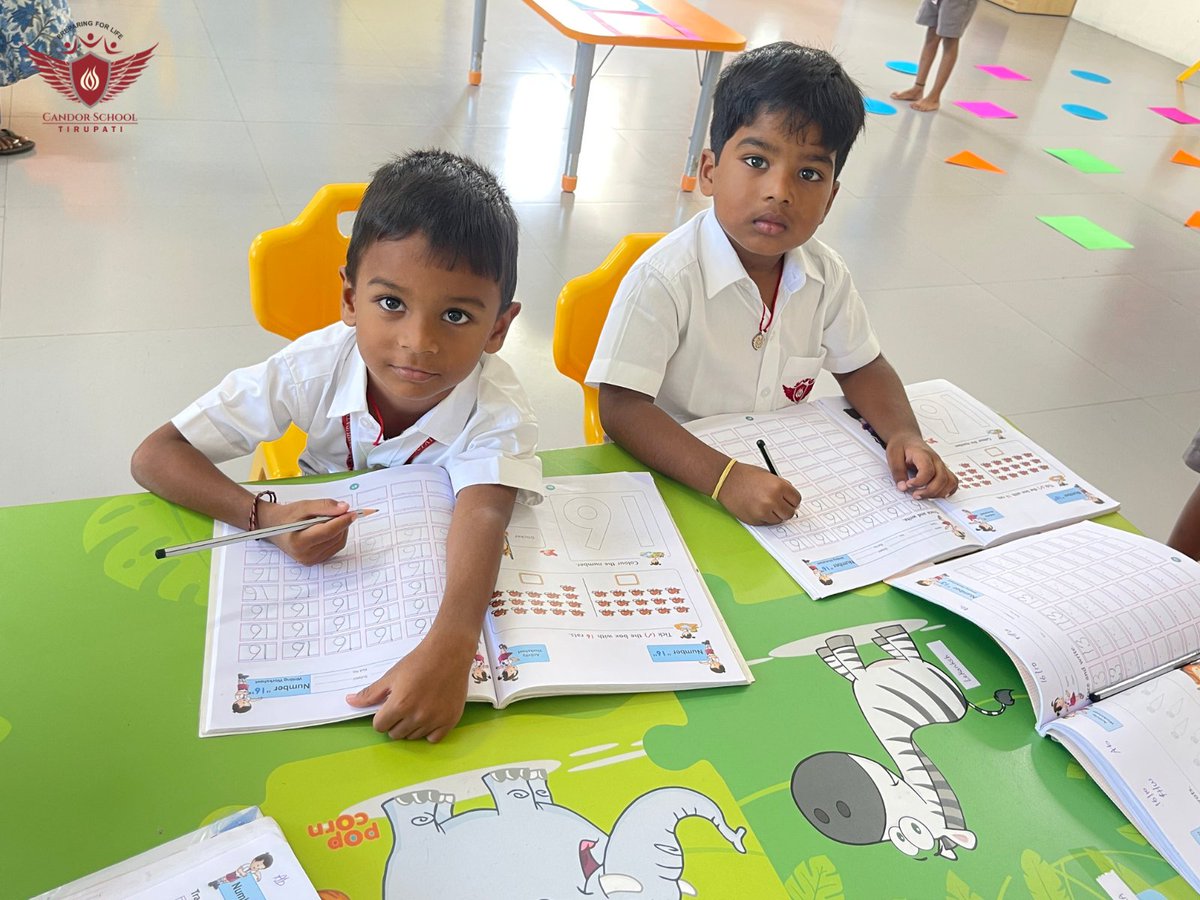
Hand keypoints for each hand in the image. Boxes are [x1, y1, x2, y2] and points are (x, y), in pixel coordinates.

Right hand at [259, 498, 354, 565]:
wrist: (274, 527)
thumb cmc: (286, 516)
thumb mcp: (303, 506)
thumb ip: (324, 506)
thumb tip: (344, 508)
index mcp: (299, 542)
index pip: (328, 532)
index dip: (342, 521)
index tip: (353, 512)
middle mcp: (305, 555)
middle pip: (335, 537)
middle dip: (342, 523)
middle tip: (341, 510)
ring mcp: (311, 560)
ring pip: (338, 543)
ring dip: (341, 529)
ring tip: (332, 518)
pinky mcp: (316, 561)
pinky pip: (335, 548)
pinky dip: (338, 536)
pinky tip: (330, 527)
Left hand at [345, 634, 471, 741]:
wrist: (449, 652)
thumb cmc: (419, 661)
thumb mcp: (391, 676)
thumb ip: (370, 693)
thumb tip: (350, 701)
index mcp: (399, 705)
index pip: (379, 726)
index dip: (382, 716)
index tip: (390, 706)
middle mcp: (417, 716)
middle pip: (395, 734)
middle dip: (395, 722)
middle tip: (405, 704)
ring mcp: (434, 720)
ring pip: (413, 737)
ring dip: (411, 726)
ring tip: (419, 706)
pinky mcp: (449, 721)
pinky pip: (432, 739)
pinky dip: (429, 731)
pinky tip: (430, 715)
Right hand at [718, 462, 801, 524]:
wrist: (726, 480)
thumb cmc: (745, 476)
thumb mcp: (769, 475)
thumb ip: (782, 487)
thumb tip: (790, 499)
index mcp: (779, 486)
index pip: (796, 500)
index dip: (792, 500)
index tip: (789, 500)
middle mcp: (772, 500)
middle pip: (789, 513)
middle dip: (785, 509)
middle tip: (779, 505)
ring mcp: (763, 511)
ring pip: (779, 520)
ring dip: (775, 515)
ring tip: (765, 505)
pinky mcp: (754, 519)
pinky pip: (767, 523)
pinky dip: (765, 518)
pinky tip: (757, 507)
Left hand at [886, 432, 957, 498]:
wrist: (907, 438)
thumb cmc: (901, 445)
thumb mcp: (893, 456)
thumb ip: (898, 472)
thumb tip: (903, 488)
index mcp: (923, 454)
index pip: (928, 470)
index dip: (919, 481)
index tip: (908, 485)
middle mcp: (935, 460)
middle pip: (941, 479)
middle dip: (929, 491)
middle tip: (915, 495)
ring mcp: (941, 465)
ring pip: (950, 482)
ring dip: (938, 493)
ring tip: (923, 495)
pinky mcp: (942, 470)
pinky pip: (952, 482)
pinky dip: (946, 491)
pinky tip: (934, 494)